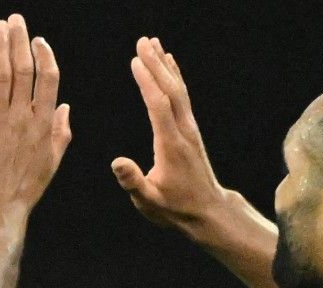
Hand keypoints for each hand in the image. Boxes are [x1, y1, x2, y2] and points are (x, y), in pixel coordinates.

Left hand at [0, 14, 71, 212]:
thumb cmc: (26, 187)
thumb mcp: (52, 161)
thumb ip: (62, 132)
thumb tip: (66, 106)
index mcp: (43, 122)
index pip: (48, 78)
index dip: (44, 54)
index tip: (38, 40)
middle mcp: (22, 116)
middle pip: (23, 67)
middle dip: (19, 39)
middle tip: (15, 19)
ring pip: (0, 73)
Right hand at [111, 37, 228, 231]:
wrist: (206, 211)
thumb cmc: (174, 208)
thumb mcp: (148, 201)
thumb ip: (133, 181)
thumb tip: (116, 162)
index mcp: (170, 144)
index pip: (158, 105)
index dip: (147, 82)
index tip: (135, 60)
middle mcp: (183, 131)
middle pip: (170, 90)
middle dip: (156, 64)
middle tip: (142, 41)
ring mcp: (189, 129)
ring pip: (178, 90)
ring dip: (165, 65)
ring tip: (154, 43)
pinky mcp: (190, 130)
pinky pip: (182, 97)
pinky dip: (175, 77)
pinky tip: (169, 64)